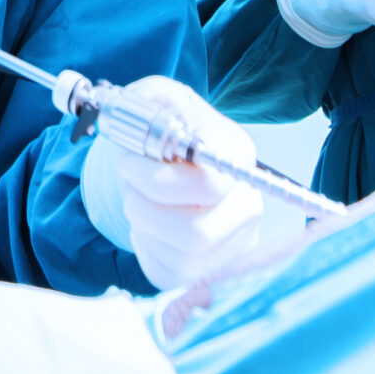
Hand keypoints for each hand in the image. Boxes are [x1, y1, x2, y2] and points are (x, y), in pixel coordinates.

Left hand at [93, 77, 262, 291]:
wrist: (165, 163)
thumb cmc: (164, 130)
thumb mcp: (158, 99)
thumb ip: (153, 99)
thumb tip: (148, 113)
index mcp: (238, 158)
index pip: (209, 185)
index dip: (157, 181)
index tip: (127, 164)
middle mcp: (248, 206)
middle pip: (197, 233)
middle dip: (144, 208)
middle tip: (129, 186)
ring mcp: (234, 244)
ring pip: (182, 257)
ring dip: (143, 226)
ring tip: (139, 200)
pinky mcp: (209, 271)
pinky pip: (168, 274)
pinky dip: (146, 248)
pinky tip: (149, 224)